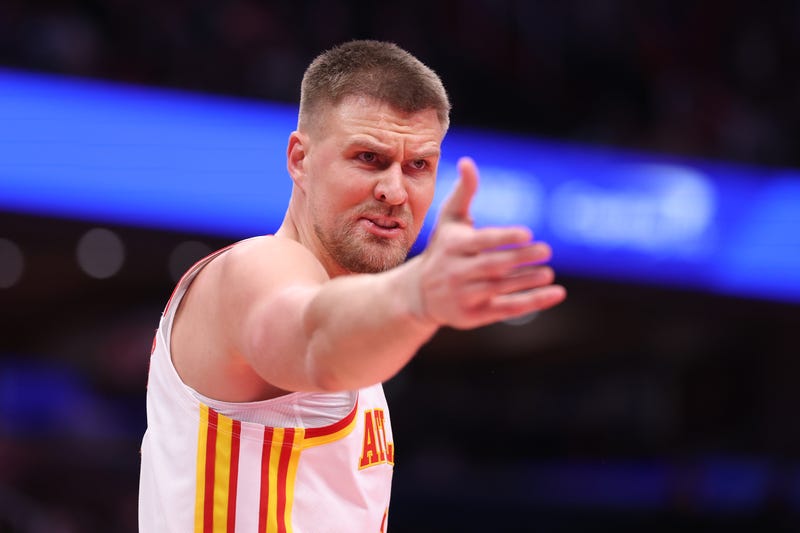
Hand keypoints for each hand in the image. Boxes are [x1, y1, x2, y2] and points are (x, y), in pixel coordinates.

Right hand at [416, 157, 565, 328]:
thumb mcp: (449, 221)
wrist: (419, 294)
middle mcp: (456, 272)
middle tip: (546, 250)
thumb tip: (468, 161)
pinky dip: (533, 302)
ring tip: (548, 273)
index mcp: (453, 246)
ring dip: (527, 281)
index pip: (482, 241)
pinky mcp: (474, 315)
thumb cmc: (442, 249)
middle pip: (493, 266)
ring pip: (500, 288)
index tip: (527, 233)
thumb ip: (463, 192)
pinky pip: (507, 309)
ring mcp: (464, 295)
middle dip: (520, 258)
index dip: (505, 237)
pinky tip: (555, 293)